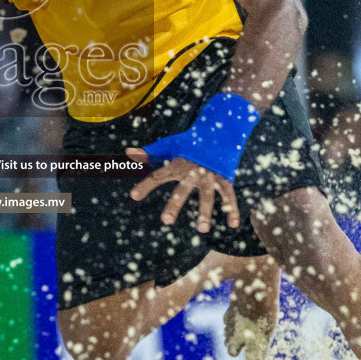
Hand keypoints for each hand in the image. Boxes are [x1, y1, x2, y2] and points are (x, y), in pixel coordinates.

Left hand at [125, 146, 240, 233]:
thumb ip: (150, 152)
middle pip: (183, 189)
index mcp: (177, 163)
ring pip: (208, 195)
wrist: (218, 130)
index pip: (158, 175)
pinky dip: (232, 209)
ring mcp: (210, 175)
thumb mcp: (168, 144)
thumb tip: (128, 151)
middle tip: (166, 220)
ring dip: (206, 212)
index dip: (146, 184)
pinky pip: (229, 195)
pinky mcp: (224, 179)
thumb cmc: (189, 142)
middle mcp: (193, 170)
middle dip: (175, 204)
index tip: (133, 196)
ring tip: (202, 229)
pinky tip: (232, 225)